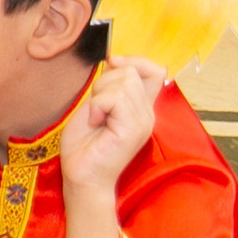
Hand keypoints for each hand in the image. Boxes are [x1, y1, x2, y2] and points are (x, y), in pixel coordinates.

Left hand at [60, 56, 166, 195]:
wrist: (82, 176)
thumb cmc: (85, 145)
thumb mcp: (97, 106)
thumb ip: (110, 87)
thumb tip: (115, 61)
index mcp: (141, 108)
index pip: (155, 71)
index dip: (134, 60)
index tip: (113, 63)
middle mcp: (147, 114)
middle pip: (131, 72)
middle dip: (104, 82)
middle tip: (96, 109)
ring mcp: (143, 122)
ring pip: (124, 82)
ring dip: (100, 96)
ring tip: (96, 118)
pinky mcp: (133, 129)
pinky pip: (115, 98)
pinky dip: (97, 106)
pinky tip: (96, 123)